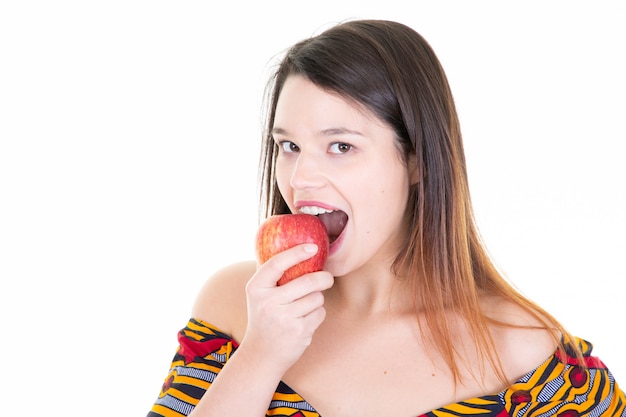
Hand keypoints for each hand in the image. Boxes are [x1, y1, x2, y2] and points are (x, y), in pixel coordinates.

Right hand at [241, 243, 333, 371]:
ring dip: (318, 299)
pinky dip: (317, 314)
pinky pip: (320, 313)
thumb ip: (272, 275)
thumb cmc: (264, 317)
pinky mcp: (299, 332)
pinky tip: (305, 320)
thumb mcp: (259, 295)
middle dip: (324, 278)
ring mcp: (284, 318)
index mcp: (256, 288)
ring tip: (306, 306)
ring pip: (317, 298)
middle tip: (328, 278)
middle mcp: (268, 302)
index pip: (277, 263)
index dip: (297, 253)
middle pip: (307, 281)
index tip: (313, 247)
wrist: (261, 354)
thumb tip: (293, 247)